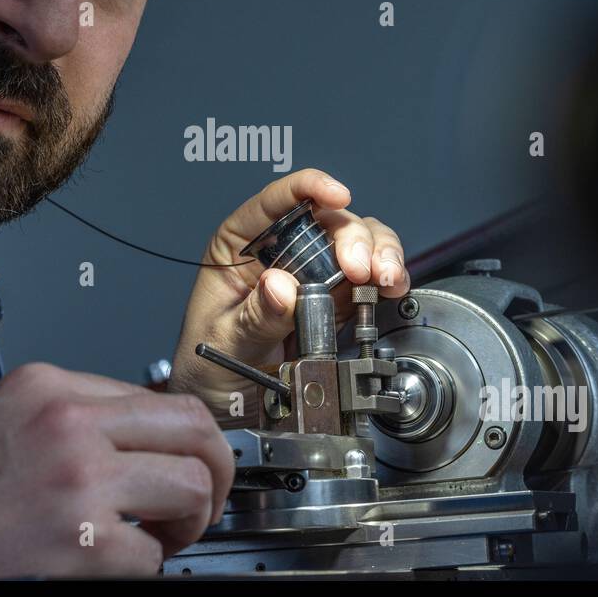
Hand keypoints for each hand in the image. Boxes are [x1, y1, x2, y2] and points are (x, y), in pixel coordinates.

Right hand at [0, 362, 233, 577]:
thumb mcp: (7, 416)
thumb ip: (74, 412)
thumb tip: (142, 432)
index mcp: (51, 385)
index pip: (157, 395)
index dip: (185, 437)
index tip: (188, 460)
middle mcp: (69, 420)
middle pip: (193, 427)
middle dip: (217, 468)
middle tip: (206, 498)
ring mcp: (78, 475)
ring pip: (190, 485)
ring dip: (191, 520)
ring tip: (166, 535)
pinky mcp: (81, 536)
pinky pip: (153, 552)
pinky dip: (146, 566)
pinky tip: (118, 562)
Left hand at [167, 169, 409, 425]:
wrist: (224, 409)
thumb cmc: (207, 367)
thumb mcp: (223, 343)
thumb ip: (253, 317)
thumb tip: (281, 287)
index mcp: (239, 247)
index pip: (275, 202)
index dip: (308, 188)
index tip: (335, 195)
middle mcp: (279, 251)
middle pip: (326, 220)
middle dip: (352, 236)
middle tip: (360, 269)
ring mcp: (312, 274)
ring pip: (357, 241)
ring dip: (379, 252)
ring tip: (384, 278)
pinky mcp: (336, 301)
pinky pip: (369, 277)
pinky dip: (387, 277)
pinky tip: (390, 288)